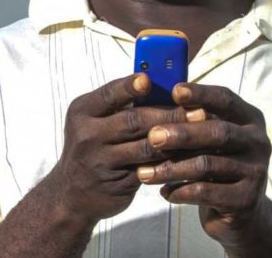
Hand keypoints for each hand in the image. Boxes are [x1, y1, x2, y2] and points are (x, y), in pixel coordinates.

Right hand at [45, 74, 206, 224]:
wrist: (71, 192)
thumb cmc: (92, 147)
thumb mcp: (94, 122)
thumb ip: (120, 106)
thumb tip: (162, 86)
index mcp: (82, 111)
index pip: (108, 94)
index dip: (130, 86)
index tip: (150, 79)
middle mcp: (87, 134)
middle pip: (132, 120)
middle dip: (168, 114)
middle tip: (197, 110)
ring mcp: (100, 160)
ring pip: (144, 147)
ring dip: (175, 139)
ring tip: (200, 131)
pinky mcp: (116, 182)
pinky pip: (149, 169)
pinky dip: (171, 160)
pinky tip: (189, 155)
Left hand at [135, 83, 271, 245]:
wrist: (238, 212)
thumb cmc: (214, 163)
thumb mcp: (207, 139)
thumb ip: (191, 120)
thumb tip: (151, 98)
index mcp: (249, 119)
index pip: (226, 99)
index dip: (201, 93)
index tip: (174, 90)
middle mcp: (258, 142)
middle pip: (218, 132)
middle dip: (182, 133)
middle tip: (152, 137)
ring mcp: (256, 172)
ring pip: (207, 165)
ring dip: (171, 168)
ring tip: (143, 173)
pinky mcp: (246, 200)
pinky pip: (206, 192)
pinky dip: (180, 191)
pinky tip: (163, 192)